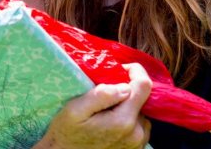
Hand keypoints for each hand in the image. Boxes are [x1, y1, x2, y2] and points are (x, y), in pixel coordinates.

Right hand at [34, 62, 152, 148]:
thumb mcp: (75, 110)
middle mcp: (136, 133)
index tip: (120, 69)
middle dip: (127, 90)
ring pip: (141, 112)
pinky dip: (129, 119)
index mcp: (123, 121)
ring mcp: (137, 143)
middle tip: (106, 92)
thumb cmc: (66, 133)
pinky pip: (140, 126)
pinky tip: (111, 121)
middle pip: (143, 99)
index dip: (134, 71)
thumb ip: (101, 95)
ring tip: (107, 110)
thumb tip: (125, 85)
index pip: (144, 85)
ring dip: (128, 106)